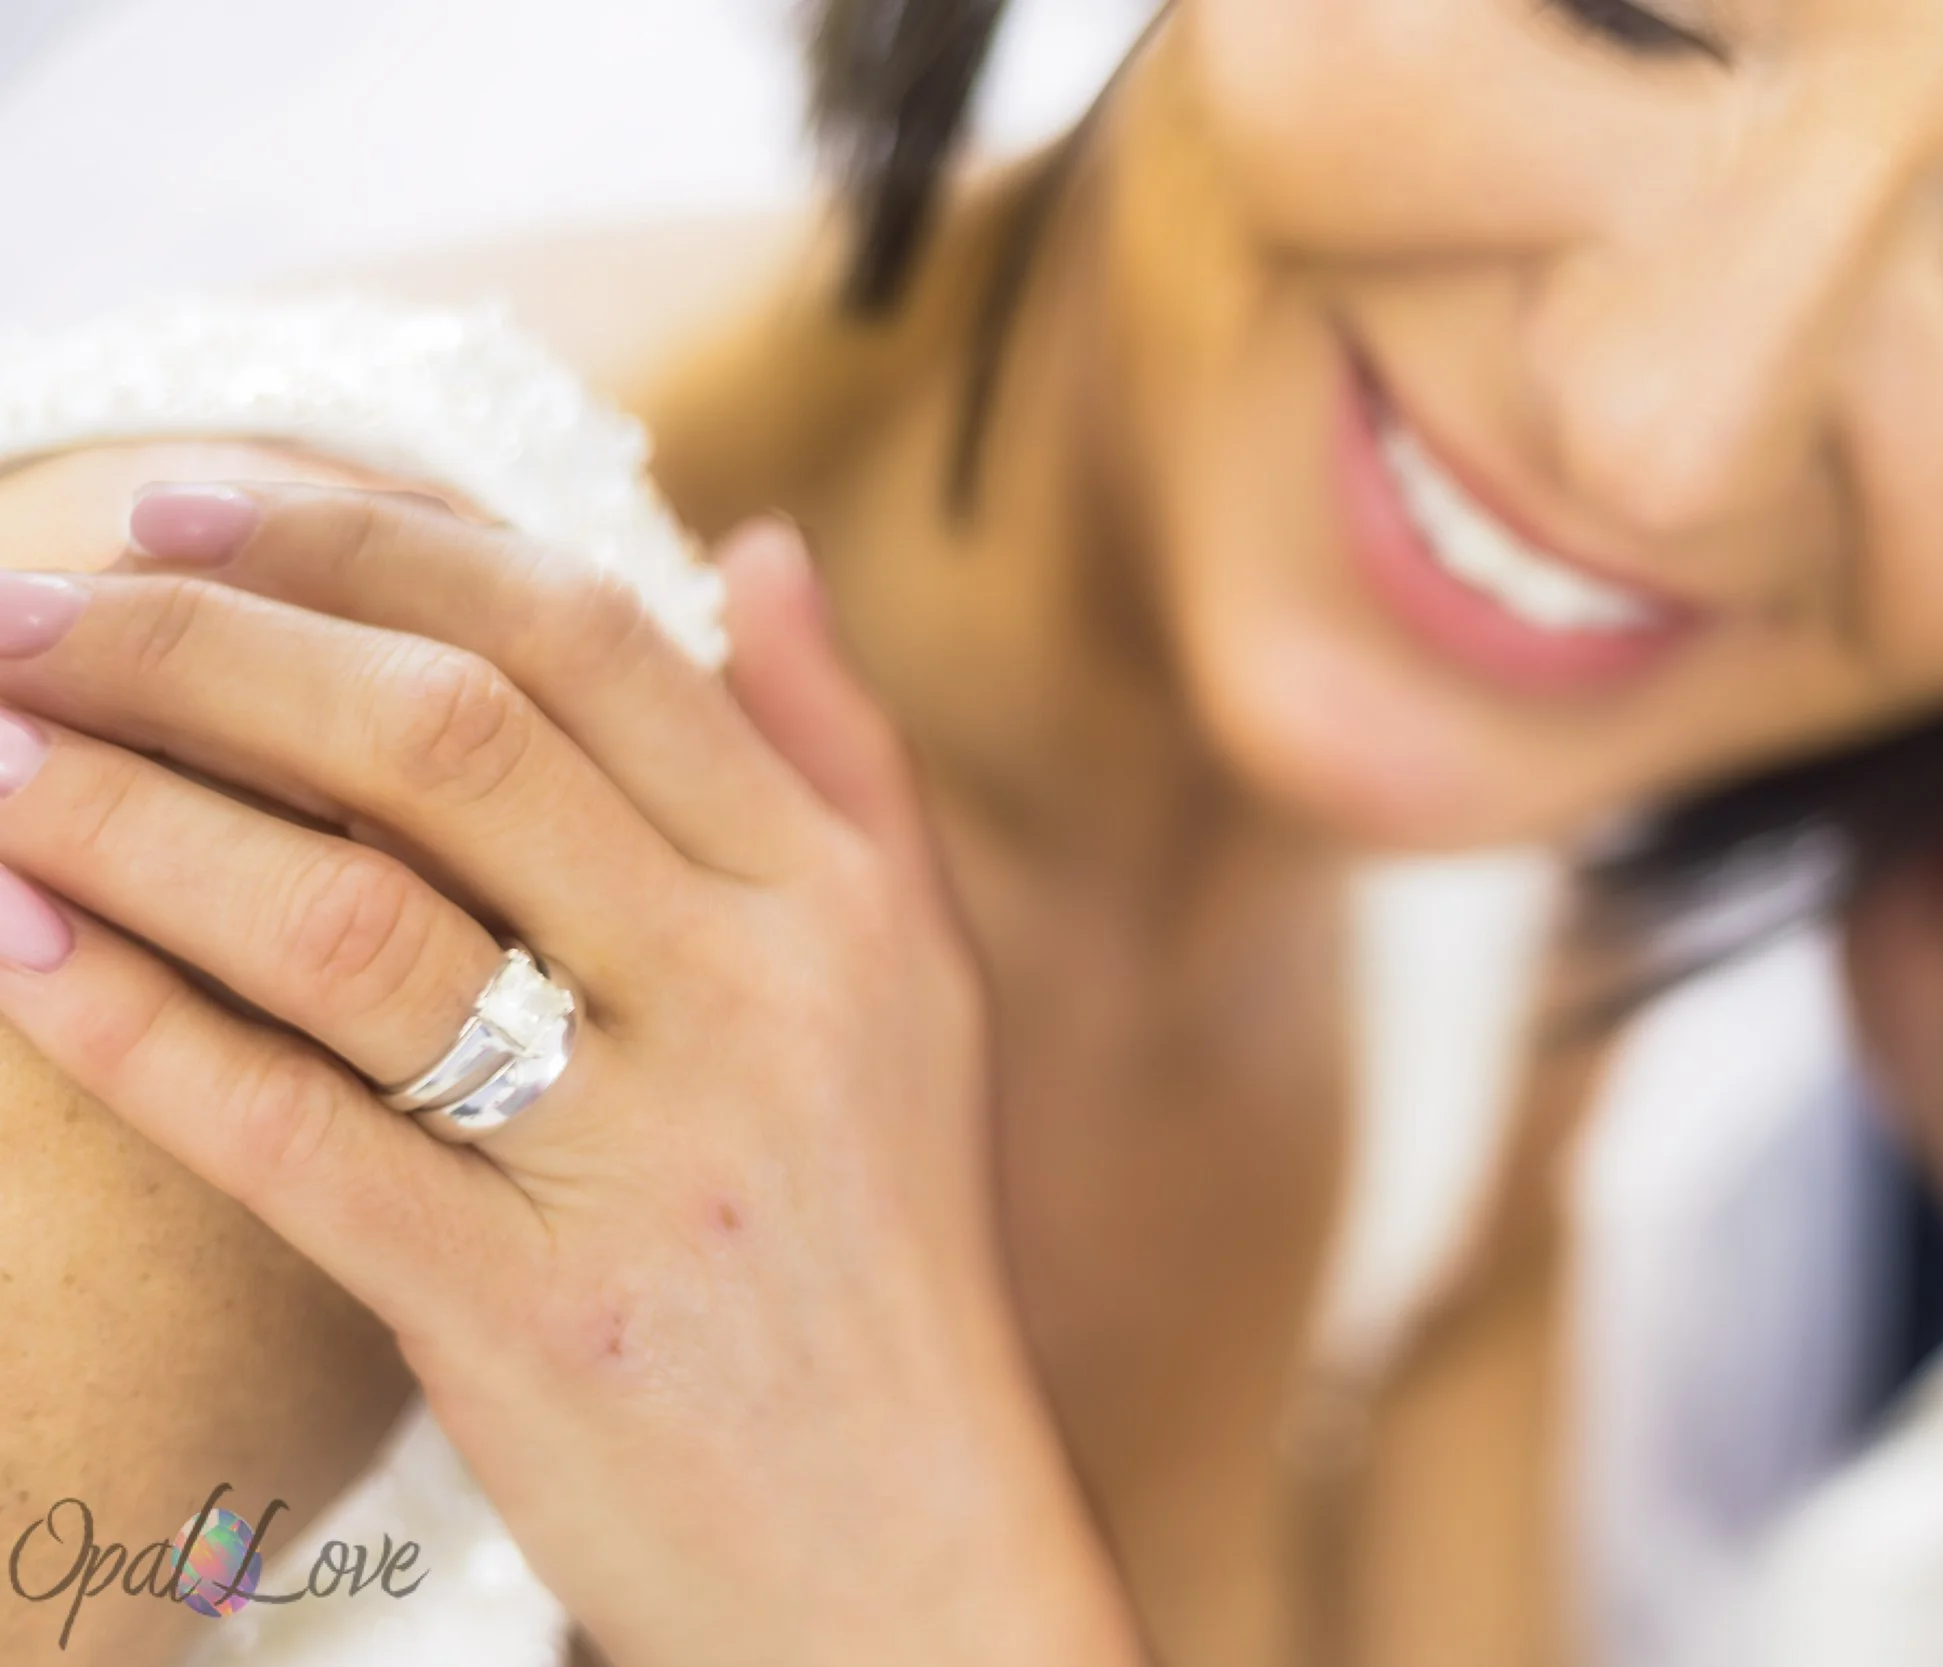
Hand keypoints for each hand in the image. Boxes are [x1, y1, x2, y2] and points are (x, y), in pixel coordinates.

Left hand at [0, 487, 1136, 1664]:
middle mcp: (754, 996)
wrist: (902, 1544)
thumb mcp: (921, 982)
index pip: (592, 645)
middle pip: (449, 742)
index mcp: (835, 896)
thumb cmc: (887, 1241)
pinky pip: (288, 1134)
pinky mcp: (530, 1313)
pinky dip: (128, 1027)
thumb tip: (770, 550)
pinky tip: (14, 944)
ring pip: (347, 919)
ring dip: (126, 814)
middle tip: (22, 600)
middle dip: (204, 645)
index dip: (370, 545)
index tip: (193, 504)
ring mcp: (642, 1154)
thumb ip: (844, 756)